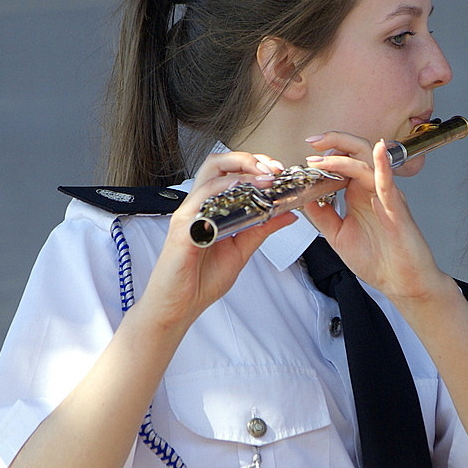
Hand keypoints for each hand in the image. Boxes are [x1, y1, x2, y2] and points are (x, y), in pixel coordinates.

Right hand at [142, 152, 295, 326]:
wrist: (178, 308)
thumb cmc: (201, 280)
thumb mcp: (241, 250)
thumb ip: (262, 229)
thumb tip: (289, 214)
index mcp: (210, 208)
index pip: (229, 171)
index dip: (253, 164)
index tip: (276, 170)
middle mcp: (198, 206)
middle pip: (216, 164)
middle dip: (246, 159)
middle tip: (271, 168)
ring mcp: (188, 215)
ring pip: (209, 175)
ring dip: (241, 171)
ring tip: (265, 178)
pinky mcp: (182, 230)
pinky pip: (200, 201)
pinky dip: (222, 191)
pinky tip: (240, 192)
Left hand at [302, 133, 453, 304]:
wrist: (402, 284)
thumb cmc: (378, 260)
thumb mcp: (338, 236)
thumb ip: (322, 215)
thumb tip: (303, 197)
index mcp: (359, 195)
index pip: (343, 163)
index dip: (326, 154)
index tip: (306, 153)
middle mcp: (373, 191)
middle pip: (357, 154)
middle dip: (336, 142)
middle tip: (313, 141)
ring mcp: (386, 198)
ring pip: (367, 166)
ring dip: (345, 158)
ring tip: (324, 157)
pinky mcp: (397, 211)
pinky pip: (389, 184)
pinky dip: (383, 166)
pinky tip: (378, 151)